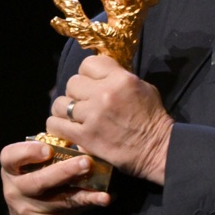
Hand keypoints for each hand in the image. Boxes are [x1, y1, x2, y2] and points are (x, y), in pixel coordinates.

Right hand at [0, 140, 110, 214]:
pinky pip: (73, 209)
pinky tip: (105, 197)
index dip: (28, 152)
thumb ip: (47, 157)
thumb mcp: (29, 171)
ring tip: (100, 184)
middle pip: (37, 182)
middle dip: (63, 171)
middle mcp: (17, 189)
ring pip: (58, 199)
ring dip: (82, 189)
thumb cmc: (32, 186)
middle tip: (85, 162)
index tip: (48, 149)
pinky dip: (90, 202)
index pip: (9, 157)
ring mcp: (32, 209)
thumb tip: (80, 141)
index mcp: (11, 170)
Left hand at [48, 55, 172, 184]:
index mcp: (120, 79)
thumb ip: (119, 78)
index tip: (91, 83)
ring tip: (72, 116)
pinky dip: (57, 126)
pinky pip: (56, 124)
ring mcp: (93, 115)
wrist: (158, 150)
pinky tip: (65, 128)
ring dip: (64, 110)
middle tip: (83, 103)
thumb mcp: (143, 88)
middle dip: (76, 92)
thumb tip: (99, 74)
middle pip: (72, 82)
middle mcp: (104, 93)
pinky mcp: (85, 136)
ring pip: (60, 103)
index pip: (88, 63)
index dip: (88, 74)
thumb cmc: (153, 119)